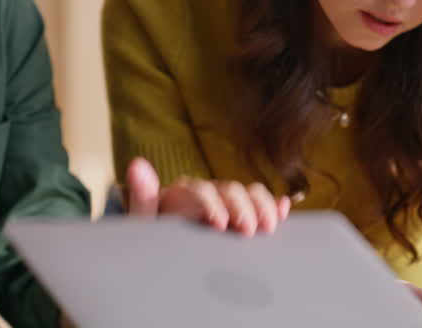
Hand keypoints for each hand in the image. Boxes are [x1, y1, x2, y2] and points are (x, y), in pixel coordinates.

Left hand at [124, 157, 291, 235]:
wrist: (155, 257)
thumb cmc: (149, 239)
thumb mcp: (142, 222)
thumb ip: (142, 198)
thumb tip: (137, 165)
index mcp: (181, 193)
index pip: (200, 191)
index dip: (211, 205)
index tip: (218, 225)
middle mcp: (205, 194)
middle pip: (229, 190)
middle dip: (242, 208)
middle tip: (249, 230)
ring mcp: (224, 205)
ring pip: (248, 195)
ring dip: (262, 207)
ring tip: (269, 227)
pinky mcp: (238, 217)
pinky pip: (259, 206)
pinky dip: (273, 207)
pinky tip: (284, 210)